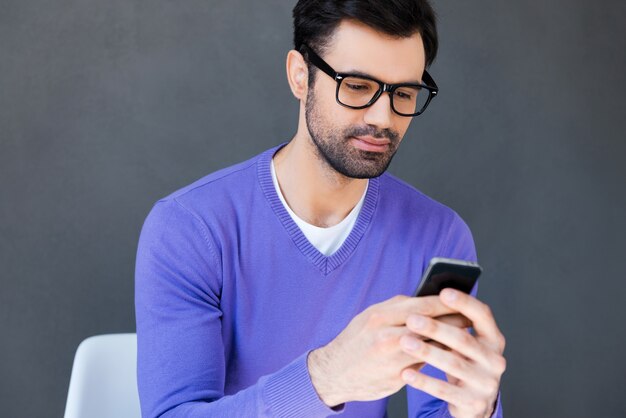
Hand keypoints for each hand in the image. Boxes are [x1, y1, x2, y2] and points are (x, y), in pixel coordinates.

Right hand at [307, 295, 467, 406]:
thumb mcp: (369, 316)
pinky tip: (447, 355)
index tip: (461, 301)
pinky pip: (423, 364)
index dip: (445, 303)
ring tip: (463, 337)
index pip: (422, 306)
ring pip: (431, 346)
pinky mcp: (396, 377)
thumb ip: (396, 308)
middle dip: (453, 321)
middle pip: (431, 325)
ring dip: (449, 341)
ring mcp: (392, 359)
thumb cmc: (354, 341)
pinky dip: (436, 358)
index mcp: (380, 316)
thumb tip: (424, 301)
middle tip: (470, 318)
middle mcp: (387, 336)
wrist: (333, 373)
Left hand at [400, 289, 505, 417]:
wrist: (473, 402)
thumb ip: (453, 323)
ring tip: (405, 343)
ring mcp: (485, 382)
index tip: (444, 292)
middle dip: (436, 328)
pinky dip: (423, 380)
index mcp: (493, 338)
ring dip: (427, 351)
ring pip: (453, 363)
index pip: (482, 315)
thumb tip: (427, 298)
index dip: (464, 302)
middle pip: (463, 339)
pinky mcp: (473, 402)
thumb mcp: (464, 343)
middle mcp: (494, 359)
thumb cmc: (463, 362)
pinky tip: (406, 373)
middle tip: (412, 320)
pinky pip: (444, 390)